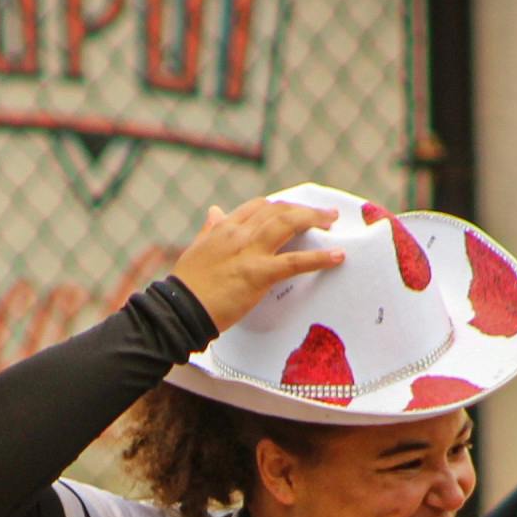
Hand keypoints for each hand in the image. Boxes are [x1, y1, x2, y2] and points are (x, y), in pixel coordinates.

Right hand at [171, 199, 344, 331]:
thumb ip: (210, 230)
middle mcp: (239, 234)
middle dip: (303, 209)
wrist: (179, 310)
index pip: (257, 207)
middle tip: (324, 215)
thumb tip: (215, 210)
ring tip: (332, 222)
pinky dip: (319, 258)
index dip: (280, 206)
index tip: (295, 210)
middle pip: (277, 210)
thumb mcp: (196, 250)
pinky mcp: (259, 274)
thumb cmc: (187, 286)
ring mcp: (250, 252)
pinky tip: (337, 257)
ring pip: (288, 224)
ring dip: (314, 220)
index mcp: (224, 229)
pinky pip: (295, 262)